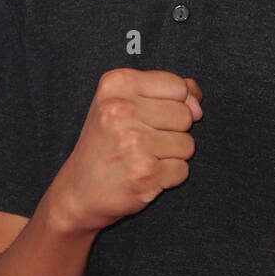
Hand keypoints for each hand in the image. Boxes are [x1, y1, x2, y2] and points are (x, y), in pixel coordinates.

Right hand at [49, 68, 202, 233]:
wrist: (77, 191)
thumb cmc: (104, 143)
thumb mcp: (125, 103)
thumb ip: (167, 92)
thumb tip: (198, 105)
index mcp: (117, 84)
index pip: (177, 86)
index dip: (173, 103)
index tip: (149, 116)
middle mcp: (122, 110)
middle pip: (185, 115)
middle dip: (172, 131)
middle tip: (141, 141)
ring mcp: (133, 143)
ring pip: (188, 144)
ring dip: (171, 155)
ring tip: (142, 157)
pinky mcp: (144, 173)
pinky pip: (182, 170)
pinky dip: (168, 176)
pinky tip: (144, 174)